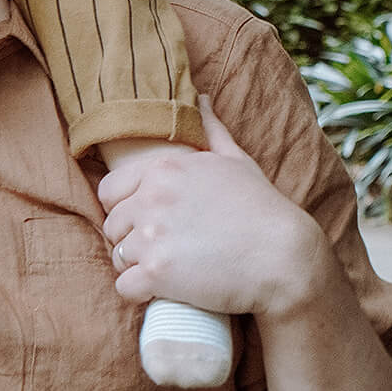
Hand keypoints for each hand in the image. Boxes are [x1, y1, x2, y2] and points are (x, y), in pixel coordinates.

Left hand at [97, 98, 316, 321]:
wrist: (282, 255)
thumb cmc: (260, 207)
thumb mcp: (235, 159)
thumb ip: (210, 128)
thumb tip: (200, 98)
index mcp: (163, 168)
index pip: (109, 190)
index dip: (124, 209)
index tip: (147, 222)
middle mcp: (151, 198)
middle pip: (112, 225)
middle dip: (129, 239)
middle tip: (158, 250)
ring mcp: (152, 236)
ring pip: (117, 256)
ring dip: (134, 267)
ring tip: (163, 271)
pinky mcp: (158, 274)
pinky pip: (124, 287)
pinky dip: (137, 293)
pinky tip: (159, 292)